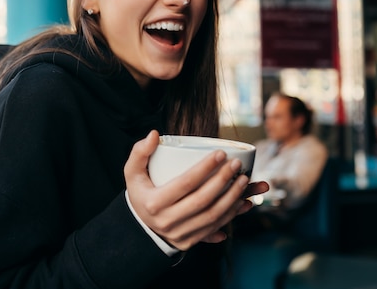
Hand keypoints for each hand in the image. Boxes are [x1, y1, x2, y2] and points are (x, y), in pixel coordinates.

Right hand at [124, 130, 268, 250]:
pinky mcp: (190, 241)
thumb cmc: (140, 192)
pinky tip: (242, 201)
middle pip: (202, 200)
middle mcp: (167, 221)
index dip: (205, 168)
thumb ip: (139, 152)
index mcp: (154, 203)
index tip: (220, 153)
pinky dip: (231, 214)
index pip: (185, 183)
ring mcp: (180, 234)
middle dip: (223, 181)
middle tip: (236, 164)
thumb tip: (155, 134)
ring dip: (232, 198)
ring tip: (244, 179)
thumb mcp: (132, 172)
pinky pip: (215, 227)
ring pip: (212, 216)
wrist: (140, 227)